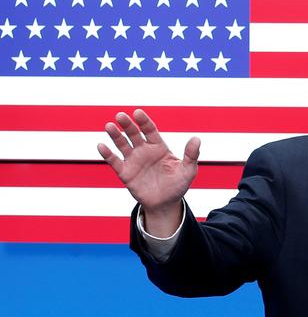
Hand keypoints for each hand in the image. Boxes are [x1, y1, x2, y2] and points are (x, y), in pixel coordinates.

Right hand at [97, 109, 199, 232]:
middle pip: (134, 134)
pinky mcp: (125, 173)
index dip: (144, 121)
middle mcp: (144, 151)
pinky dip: (107, 154)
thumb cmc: (178, 185)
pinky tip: (101, 145)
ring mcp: (134, 161)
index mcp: (159, 147)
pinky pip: (114, 161)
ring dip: (115, 135)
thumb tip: (196, 138)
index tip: (137, 113)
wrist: (166, 204)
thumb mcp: (188, 171)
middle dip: (127, 125)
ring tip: (109, 126)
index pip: (150, 130)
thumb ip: (191, 155)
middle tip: (120, 115)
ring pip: (122, 145)